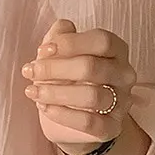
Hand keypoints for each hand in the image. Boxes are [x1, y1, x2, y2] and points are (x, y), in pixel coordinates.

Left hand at [22, 18, 135, 152]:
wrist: (75, 118)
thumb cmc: (70, 77)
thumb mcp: (62, 53)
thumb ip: (61, 37)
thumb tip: (62, 27)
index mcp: (116, 50)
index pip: (102, 40)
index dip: (70, 43)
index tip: (43, 50)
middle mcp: (124, 74)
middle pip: (92, 67)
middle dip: (55, 69)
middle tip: (30, 71)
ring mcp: (121, 102)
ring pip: (92, 96)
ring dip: (55, 92)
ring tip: (33, 91)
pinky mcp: (112, 127)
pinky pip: (89, 122)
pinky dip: (63, 115)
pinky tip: (44, 107)